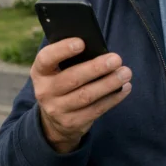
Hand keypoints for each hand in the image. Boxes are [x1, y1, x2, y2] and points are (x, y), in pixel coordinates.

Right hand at [30, 38, 131, 153]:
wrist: (54, 119)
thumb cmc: (62, 81)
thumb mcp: (57, 70)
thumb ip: (70, 59)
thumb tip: (98, 49)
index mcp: (40, 71)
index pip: (46, 58)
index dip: (62, 50)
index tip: (81, 42)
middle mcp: (45, 91)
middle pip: (72, 78)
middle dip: (96, 68)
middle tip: (116, 59)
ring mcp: (57, 109)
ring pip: (86, 96)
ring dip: (109, 83)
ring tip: (125, 73)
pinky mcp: (72, 123)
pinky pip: (96, 110)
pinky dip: (113, 98)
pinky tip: (124, 88)